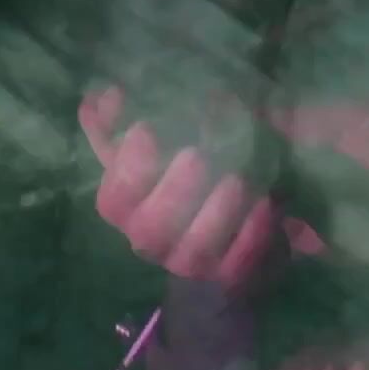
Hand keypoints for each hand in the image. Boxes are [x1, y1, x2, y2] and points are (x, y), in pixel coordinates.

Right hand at [79, 85, 289, 287]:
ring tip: (236, 179)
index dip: (127, 168)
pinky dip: (251, 235)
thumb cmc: (182, 172)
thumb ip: (126, 120)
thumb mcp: (157, 140)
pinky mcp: (228, 274)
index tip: (146, 129)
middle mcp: (152, 241)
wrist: (226, 225)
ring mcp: (190, 262)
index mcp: (128, 210)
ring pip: (194, 252)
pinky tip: (263, 204)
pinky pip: (237, 265)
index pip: (113, 201)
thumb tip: (105, 96)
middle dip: (174, 191)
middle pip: (150, 230)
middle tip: (196, 155)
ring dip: (216, 214)